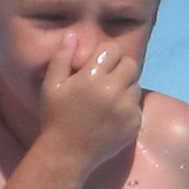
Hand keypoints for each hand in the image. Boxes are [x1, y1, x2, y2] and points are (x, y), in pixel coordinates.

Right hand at [35, 41, 146, 170]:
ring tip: (108, 99)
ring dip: (124, 88)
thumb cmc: (55, 117)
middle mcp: (113, 91)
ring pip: (135, 85)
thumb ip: (62, 57)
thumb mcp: (51, 85)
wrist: (67, 154)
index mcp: (92, 77)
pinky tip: (111, 116)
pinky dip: (128, 108)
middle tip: (106, 80)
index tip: (97, 65)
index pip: (113, 49)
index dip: (106, 54)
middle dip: (119, 68)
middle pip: (129, 65)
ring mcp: (126, 109)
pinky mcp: (134, 124)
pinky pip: (137, 106)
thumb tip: (73, 34)